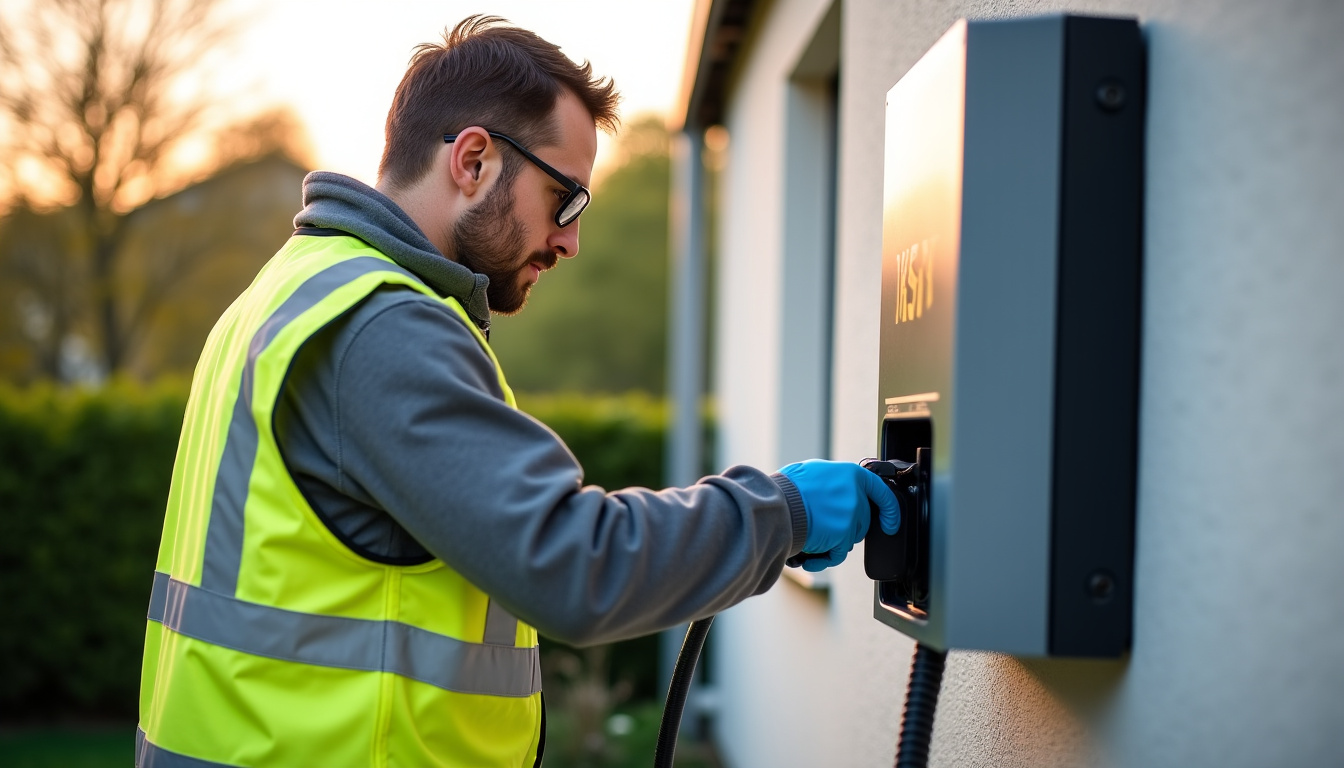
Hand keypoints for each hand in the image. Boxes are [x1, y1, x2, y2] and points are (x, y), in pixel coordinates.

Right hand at [779, 460, 900, 571]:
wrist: (776, 506)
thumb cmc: (787, 490)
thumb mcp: (812, 472)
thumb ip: (832, 482)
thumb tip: (837, 490)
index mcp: (850, 474)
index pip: (881, 491)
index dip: (889, 509)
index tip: (890, 523)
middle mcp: (855, 494)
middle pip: (862, 519)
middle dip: (846, 527)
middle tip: (824, 526)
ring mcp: (851, 515)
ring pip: (851, 537)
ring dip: (834, 542)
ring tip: (811, 539)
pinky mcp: (843, 535)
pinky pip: (838, 554)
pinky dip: (824, 559)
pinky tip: (809, 560)